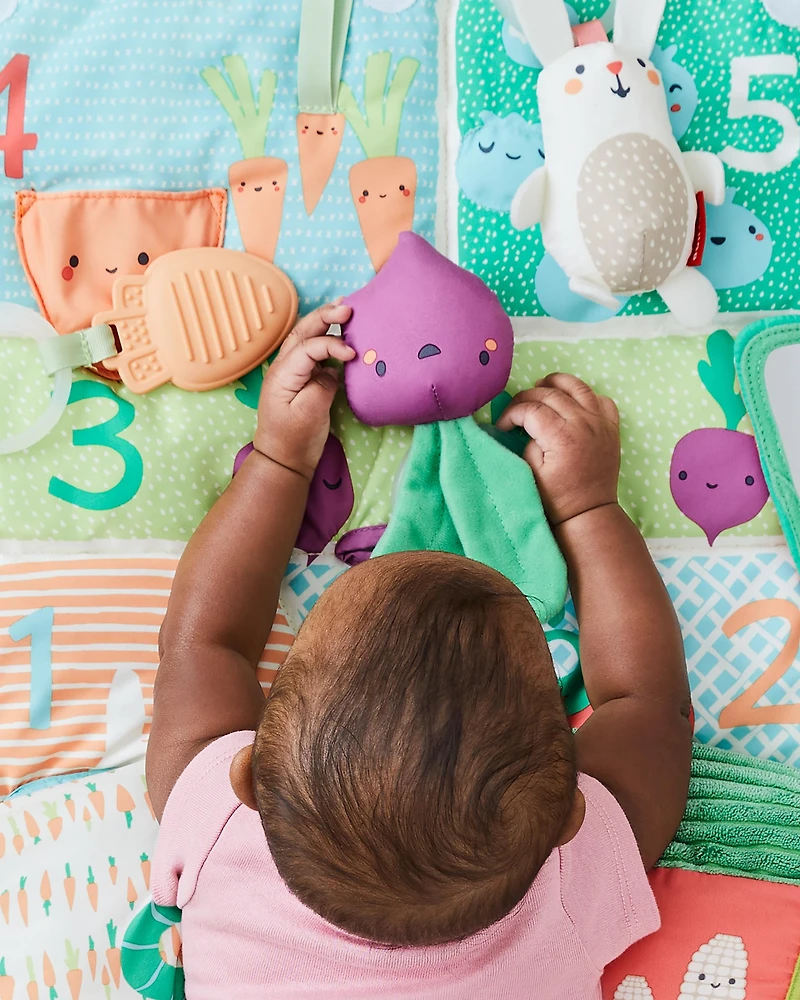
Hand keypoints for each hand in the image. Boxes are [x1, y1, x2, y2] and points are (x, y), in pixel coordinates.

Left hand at [253, 302, 354, 479]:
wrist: (283, 460)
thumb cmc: (294, 439)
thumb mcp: (311, 414)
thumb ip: (323, 385)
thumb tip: (334, 370)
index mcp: (283, 374)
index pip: (310, 347)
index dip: (333, 345)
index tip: (353, 355)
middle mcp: (285, 367)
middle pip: (303, 332)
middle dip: (325, 316)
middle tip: (348, 307)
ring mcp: (292, 372)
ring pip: (306, 338)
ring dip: (324, 322)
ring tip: (344, 310)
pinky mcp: (302, 380)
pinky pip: (313, 352)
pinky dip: (327, 339)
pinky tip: (342, 335)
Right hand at [496, 373, 619, 524]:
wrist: (589, 513)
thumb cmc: (557, 498)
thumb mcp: (531, 472)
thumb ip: (527, 442)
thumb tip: (525, 425)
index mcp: (562, 436)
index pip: (530, 408)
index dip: (511, 413)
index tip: (502, 425)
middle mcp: (584, 423)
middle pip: (551, 393)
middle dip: (527, 397)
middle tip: (516, 410)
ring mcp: (601, 423)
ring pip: (578, 387)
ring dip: (557, 382)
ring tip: (542, 385)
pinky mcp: (611, 428)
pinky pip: (601, 400)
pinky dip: (586, 395)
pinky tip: (573, 401)